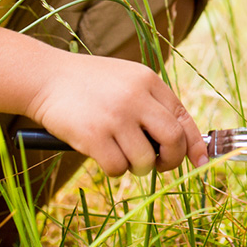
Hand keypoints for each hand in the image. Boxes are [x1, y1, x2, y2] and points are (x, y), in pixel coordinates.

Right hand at [26, 50, 206, 176]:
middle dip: (170, 160)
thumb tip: (180, 142)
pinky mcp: (94, 135)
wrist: (45, 77)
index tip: (201, 162)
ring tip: (120, 154)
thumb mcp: (126, 81)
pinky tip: (100, 153)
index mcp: (148, 80)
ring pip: (145, 160)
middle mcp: (136, 96)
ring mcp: (116, 116)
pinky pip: (117, 168)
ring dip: (137, 167)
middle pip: (173, 140)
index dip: (195, 144)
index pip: (183, 117)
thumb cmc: (88, 84)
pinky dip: (112, 169)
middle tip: (157, 165)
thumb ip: (150, 104)